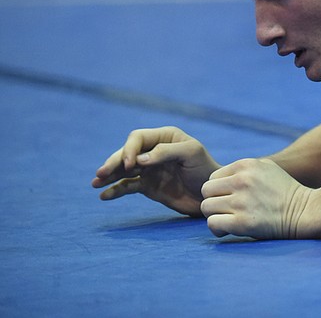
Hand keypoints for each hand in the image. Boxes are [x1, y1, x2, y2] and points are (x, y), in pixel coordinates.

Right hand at [92, 126, 219, 217]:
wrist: (212, 195)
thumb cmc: (206, 169)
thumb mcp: (191, 154)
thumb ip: (167, 153)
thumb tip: (139, 160)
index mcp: (165, 137)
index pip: (138, 138)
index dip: (130, 150)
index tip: (130, 165)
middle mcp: (154, 151)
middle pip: (126, 153)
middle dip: (113, 162)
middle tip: (101, 174)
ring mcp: (149, 169)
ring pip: (123, 170)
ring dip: (109, 174)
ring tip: (96, 182)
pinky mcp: (148, 186)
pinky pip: (127, 187)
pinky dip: (115, 190)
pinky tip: (104, 196)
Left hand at [201, 158, 317, 239]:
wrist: (303, 211)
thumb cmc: (283, 190)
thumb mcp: (266, 167)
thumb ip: (242, 169)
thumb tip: (218, 178)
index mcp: (246, 165)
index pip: (213, 177)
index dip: (219, 190)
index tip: (231, 198)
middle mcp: (242, 181)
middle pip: (206, 191)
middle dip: (214, 201)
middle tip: (227, 209)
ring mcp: (241, 202)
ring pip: (206, 207)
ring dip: (215, 215)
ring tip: (229, 219)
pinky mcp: (242, 223)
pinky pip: (212, 224)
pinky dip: (218, 228)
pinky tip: (228, 229)